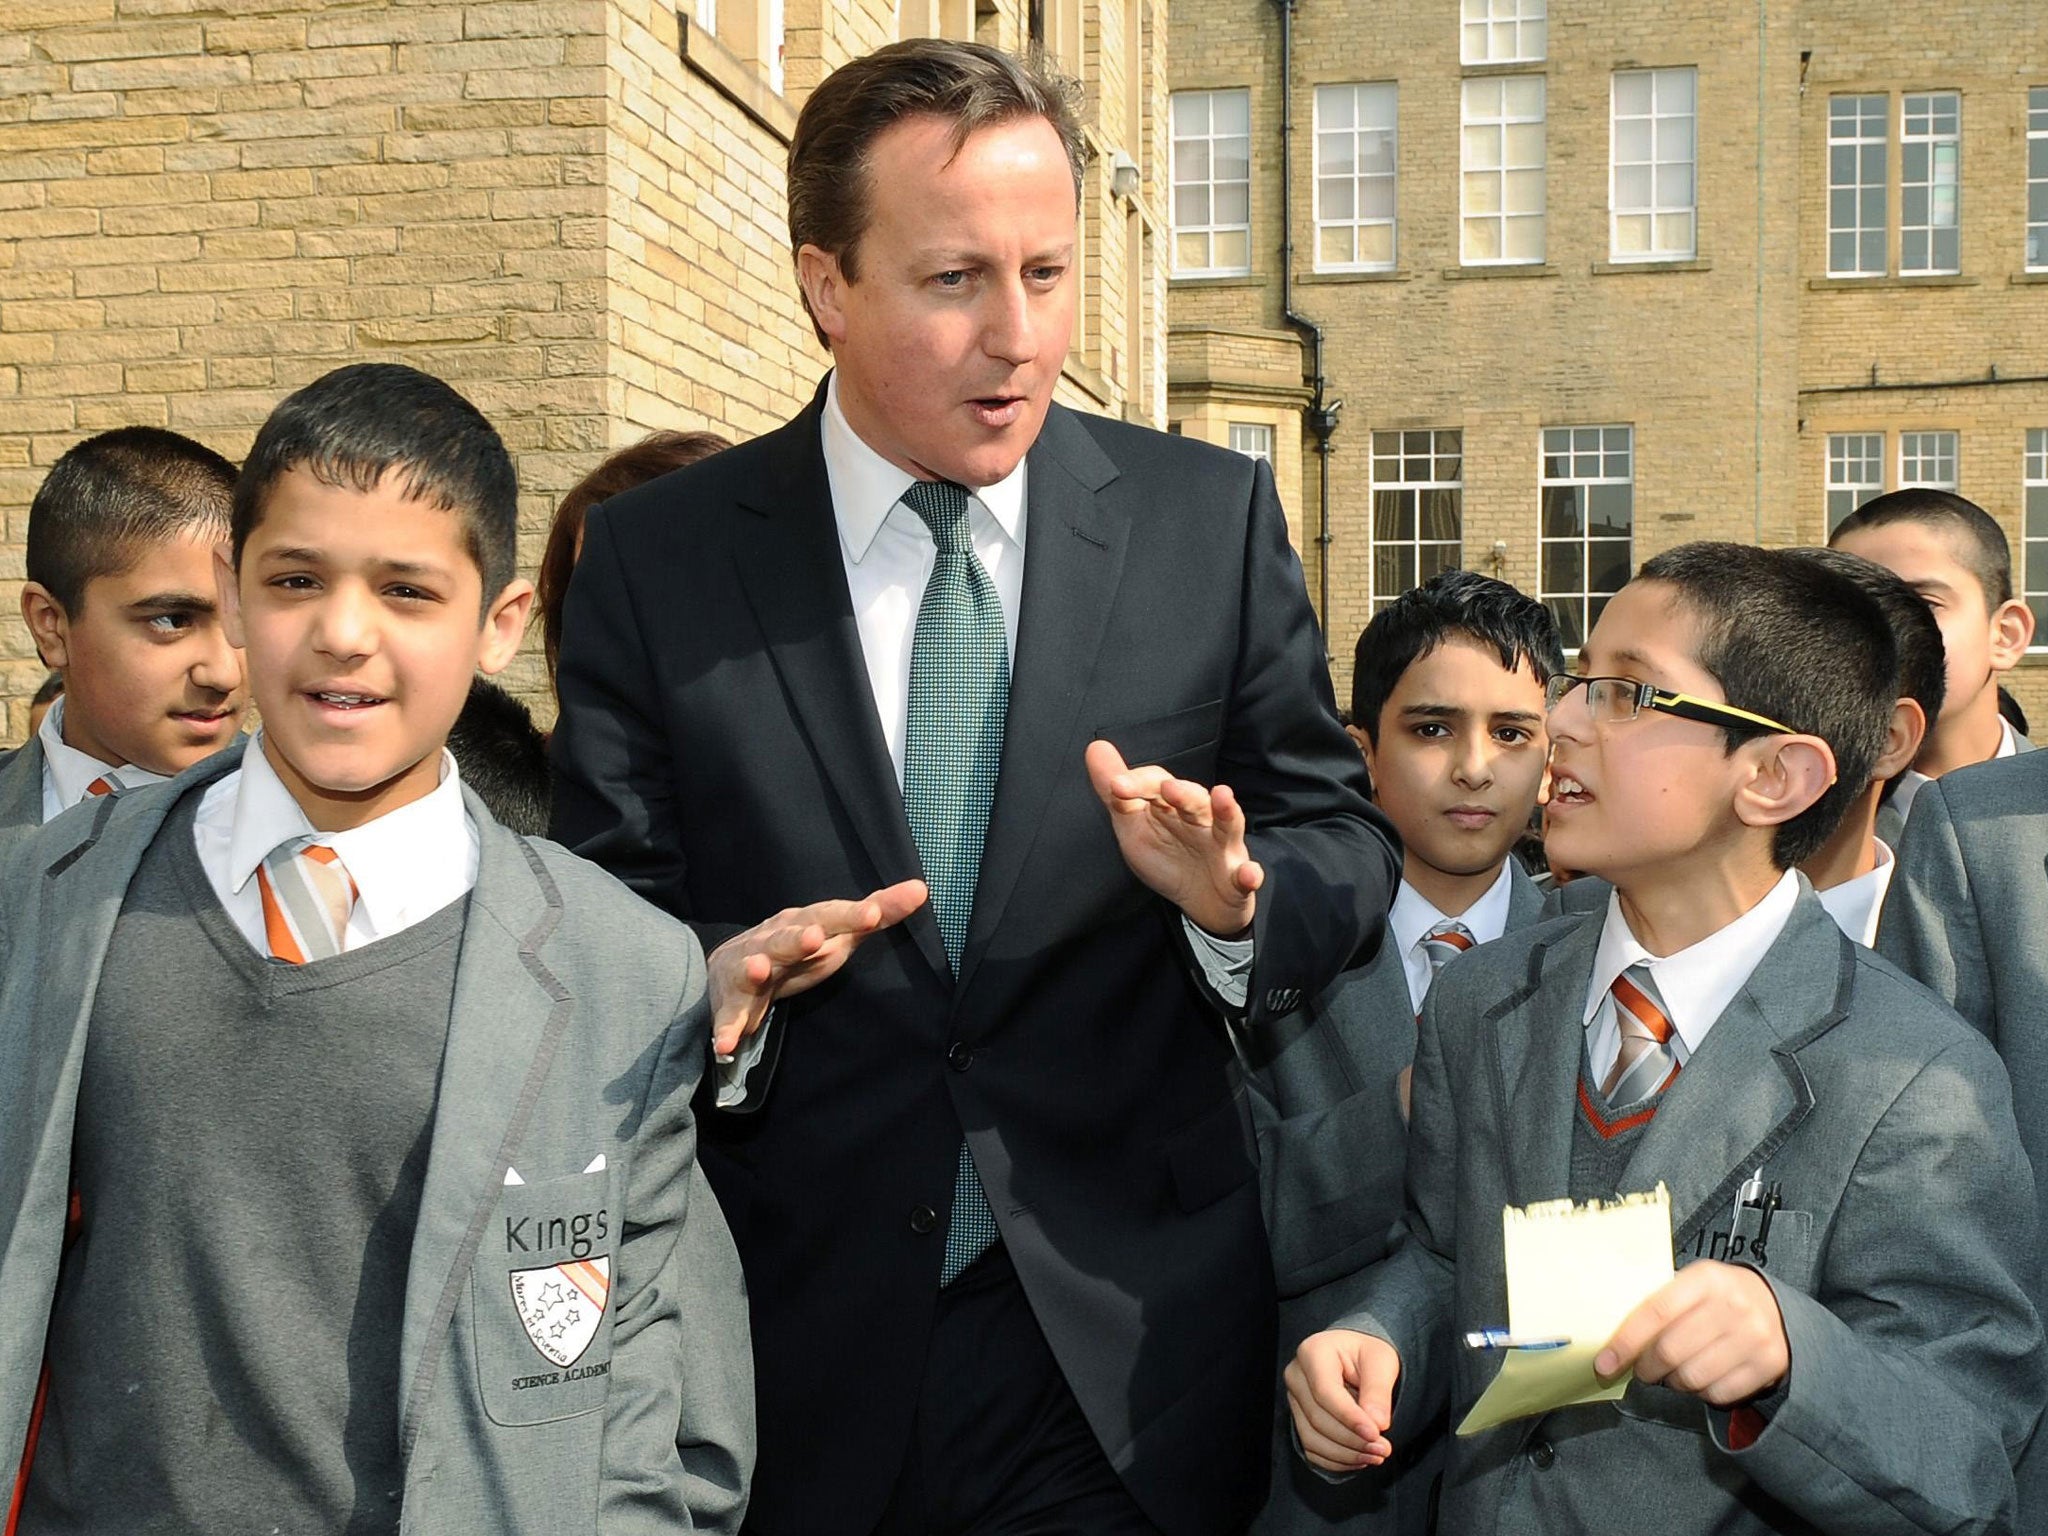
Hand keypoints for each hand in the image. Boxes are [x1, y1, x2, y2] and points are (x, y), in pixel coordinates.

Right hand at [705, 880, 927, 1058]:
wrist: (729, 968)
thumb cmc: (798, 949)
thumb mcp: (838, 932)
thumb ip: (877, 912)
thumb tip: (921, 889)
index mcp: (804, 922)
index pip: (831, 916)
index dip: (851, 916)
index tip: (874, 913)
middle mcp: (775, 940)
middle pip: (788, 937)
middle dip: (799, 938)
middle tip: (816, 938)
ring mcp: (750, 969)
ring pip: (754, 967)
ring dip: (757, 968)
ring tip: (762, 970)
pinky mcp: (733, 1002)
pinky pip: (729, 1016)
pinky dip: (726, 1027)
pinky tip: (725, 1042)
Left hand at [1084, 740, 1262, 937]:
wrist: (1204, 902)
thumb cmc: (1169, 858)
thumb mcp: (1134, 828)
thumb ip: (1116, 794)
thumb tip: (1095, 747)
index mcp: (1174, 806)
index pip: (1158, 785)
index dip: (1138, 784)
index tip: (1116, 786)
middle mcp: (1202, 819)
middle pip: (1195, 799)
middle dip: (1183, 792)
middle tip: (1167, 787)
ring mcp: (1224, 846)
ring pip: (1228, 825)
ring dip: (1226, 811)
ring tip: (1223, 796)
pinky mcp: (1239, 877)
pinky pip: (1247, 874)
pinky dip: (1250, 874)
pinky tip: (1249, 874)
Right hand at [1285, 1330, 1399, 1471]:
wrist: (1356, 1356)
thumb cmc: (1367, 1354)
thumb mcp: (1381, 1361)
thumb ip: (1378, 1391)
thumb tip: (1377, 1423)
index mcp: (1313, 1352)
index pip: (1325, 1392)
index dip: (1350, 1417)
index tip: (1376, 1434)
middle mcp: (1296, 1375)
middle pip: (1317, 1418)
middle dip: (1352, 1440)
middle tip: (1383, 1449)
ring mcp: (1294, 1399)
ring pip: (1312, 1438)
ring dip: (1346, 1454)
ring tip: (1376, 1456)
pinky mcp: (1298, 1419)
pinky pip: (1311, 1449)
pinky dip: (1336, 1460)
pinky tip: (1360, 1458)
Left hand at [1596, 1260, 1789, 1405]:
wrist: (1778, 1308)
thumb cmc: (1721, 1297)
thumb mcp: (1694, 1285)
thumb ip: (1660, 1304)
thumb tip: (1614, 1338)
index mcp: (1706, 1278)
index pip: (1655, 1312)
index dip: (1626, 1341)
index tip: (1605, 1362)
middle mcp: (1732, 1305)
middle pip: (1670, 1350)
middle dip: (1646, 1367)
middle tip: (1642, 1369)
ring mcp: (1754, 1336)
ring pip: (1692, 1377)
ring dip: (1674, 1382)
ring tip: (1674, 1373)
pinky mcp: (1768, 1364)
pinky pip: (1719, 1393)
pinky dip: (1702, 1393)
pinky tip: (1701, 1378)